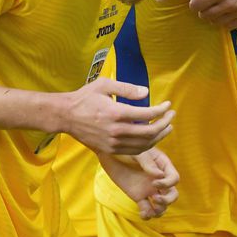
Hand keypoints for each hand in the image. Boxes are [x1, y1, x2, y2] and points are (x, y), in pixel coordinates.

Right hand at [60, 77, 174, 154]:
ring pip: (144, 145)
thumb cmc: (84, 97)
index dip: (161, 111)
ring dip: (159, 137)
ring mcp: (113, 142)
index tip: (168, 105)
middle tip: (171, 116)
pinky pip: (134, 151)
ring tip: (167, 128)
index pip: (147, 115)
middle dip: (164, 124)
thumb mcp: (104, 85)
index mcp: (116, 113)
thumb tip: (146, 93)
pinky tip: (151, 138)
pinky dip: (146, 145)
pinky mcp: (110, 149)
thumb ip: (126, 88)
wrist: (65, 116)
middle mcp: (116, 130)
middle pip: (149, 132)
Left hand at [100, 148, 179, 219]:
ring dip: (160, 210)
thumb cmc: (124, 149)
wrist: (108, 154)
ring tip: (150, 210)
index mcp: (162, 165)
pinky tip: (143, 214)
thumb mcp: (136, 153)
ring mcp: (149, 189)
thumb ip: (148, 163)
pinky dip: (147, 215)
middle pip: (172, 194)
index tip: (154, 183)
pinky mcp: (138, 196)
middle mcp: (158, 179)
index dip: (168, 184)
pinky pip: (147, 209)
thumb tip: (160, 176)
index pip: (174, 178)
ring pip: (162, 205)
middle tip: (155, 199)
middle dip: (167, 200)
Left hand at [188, 0, 236, 28]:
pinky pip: (232, 25)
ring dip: (214, 16)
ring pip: (217, 22)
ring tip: (216, 8)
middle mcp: (229, 3)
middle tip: (206, 3)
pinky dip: (226, 20)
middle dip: (203, 9)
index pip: (195, 6)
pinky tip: (226, 13)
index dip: (194, 2)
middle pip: (205, 15)